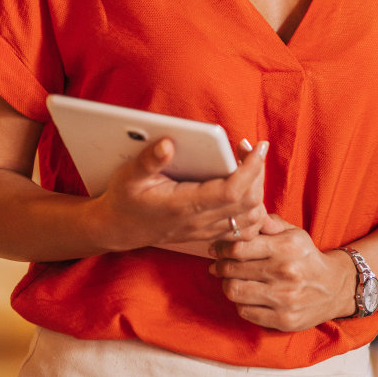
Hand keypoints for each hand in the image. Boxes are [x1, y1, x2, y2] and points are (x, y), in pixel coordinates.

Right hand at [88, 139, 268, 252]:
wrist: (118, 229)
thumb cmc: (124, 200)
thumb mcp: (129, 176)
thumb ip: (149, 160)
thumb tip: (169, 143)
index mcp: (183, 206)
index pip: (231, 192)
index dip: (250, 169)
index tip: (259, 147)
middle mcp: (199, 222)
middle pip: (248, 203)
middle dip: (257, 172)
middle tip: (248, 148)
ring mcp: (206, 230)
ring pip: (251, 217)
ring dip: (258, 188)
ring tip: (248, 164)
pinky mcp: (209, 232)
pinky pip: (245, 227)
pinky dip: (254, 207)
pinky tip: (245, 185)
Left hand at [210, 214, 353, 331]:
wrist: (335, 288)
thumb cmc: (307, 257)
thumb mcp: (294, 233)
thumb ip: (269, 223)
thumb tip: (244, 217)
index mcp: (287, 247)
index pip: (239, 247)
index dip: (221, 248)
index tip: (216, 249)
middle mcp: (286, 272)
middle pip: (232, 270)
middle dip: (220, 266)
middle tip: (218, 265)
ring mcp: (285, 298)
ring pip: (234, 292)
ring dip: (227, 285)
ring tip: (231, 280)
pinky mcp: (283, 319)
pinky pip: (245, 311)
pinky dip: (241, 302)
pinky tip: (247, 295)